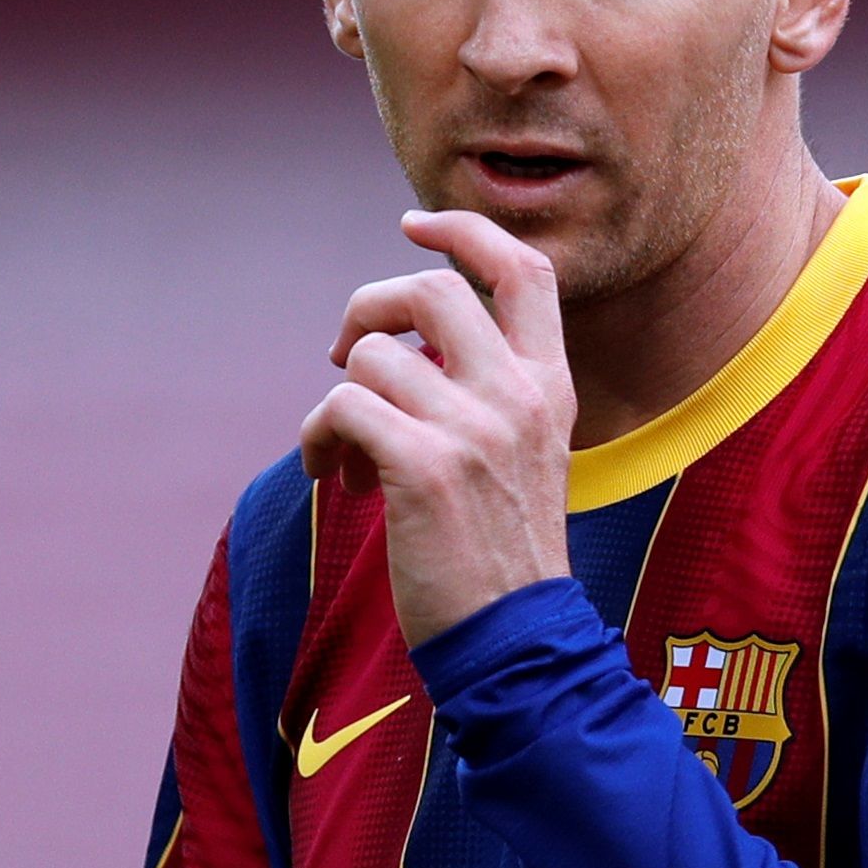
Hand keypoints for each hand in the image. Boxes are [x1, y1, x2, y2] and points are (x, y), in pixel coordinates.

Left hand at [299, 208, 576, 644]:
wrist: (516, 640)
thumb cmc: (502, 555)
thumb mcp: (524, 456)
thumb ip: (488, 393)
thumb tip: (399, 348)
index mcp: (551, 387)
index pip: (523, 269)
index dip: (463, 230)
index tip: (412, 226)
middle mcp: (520, 396)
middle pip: (430, 290)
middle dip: (366, 308)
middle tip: (342, 354)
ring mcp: (475, 429)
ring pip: (371, 357)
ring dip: (336, 402)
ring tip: (343, 456)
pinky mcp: (424, 467)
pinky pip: (339, 408)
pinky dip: (316, 439)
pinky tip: (331, 479)